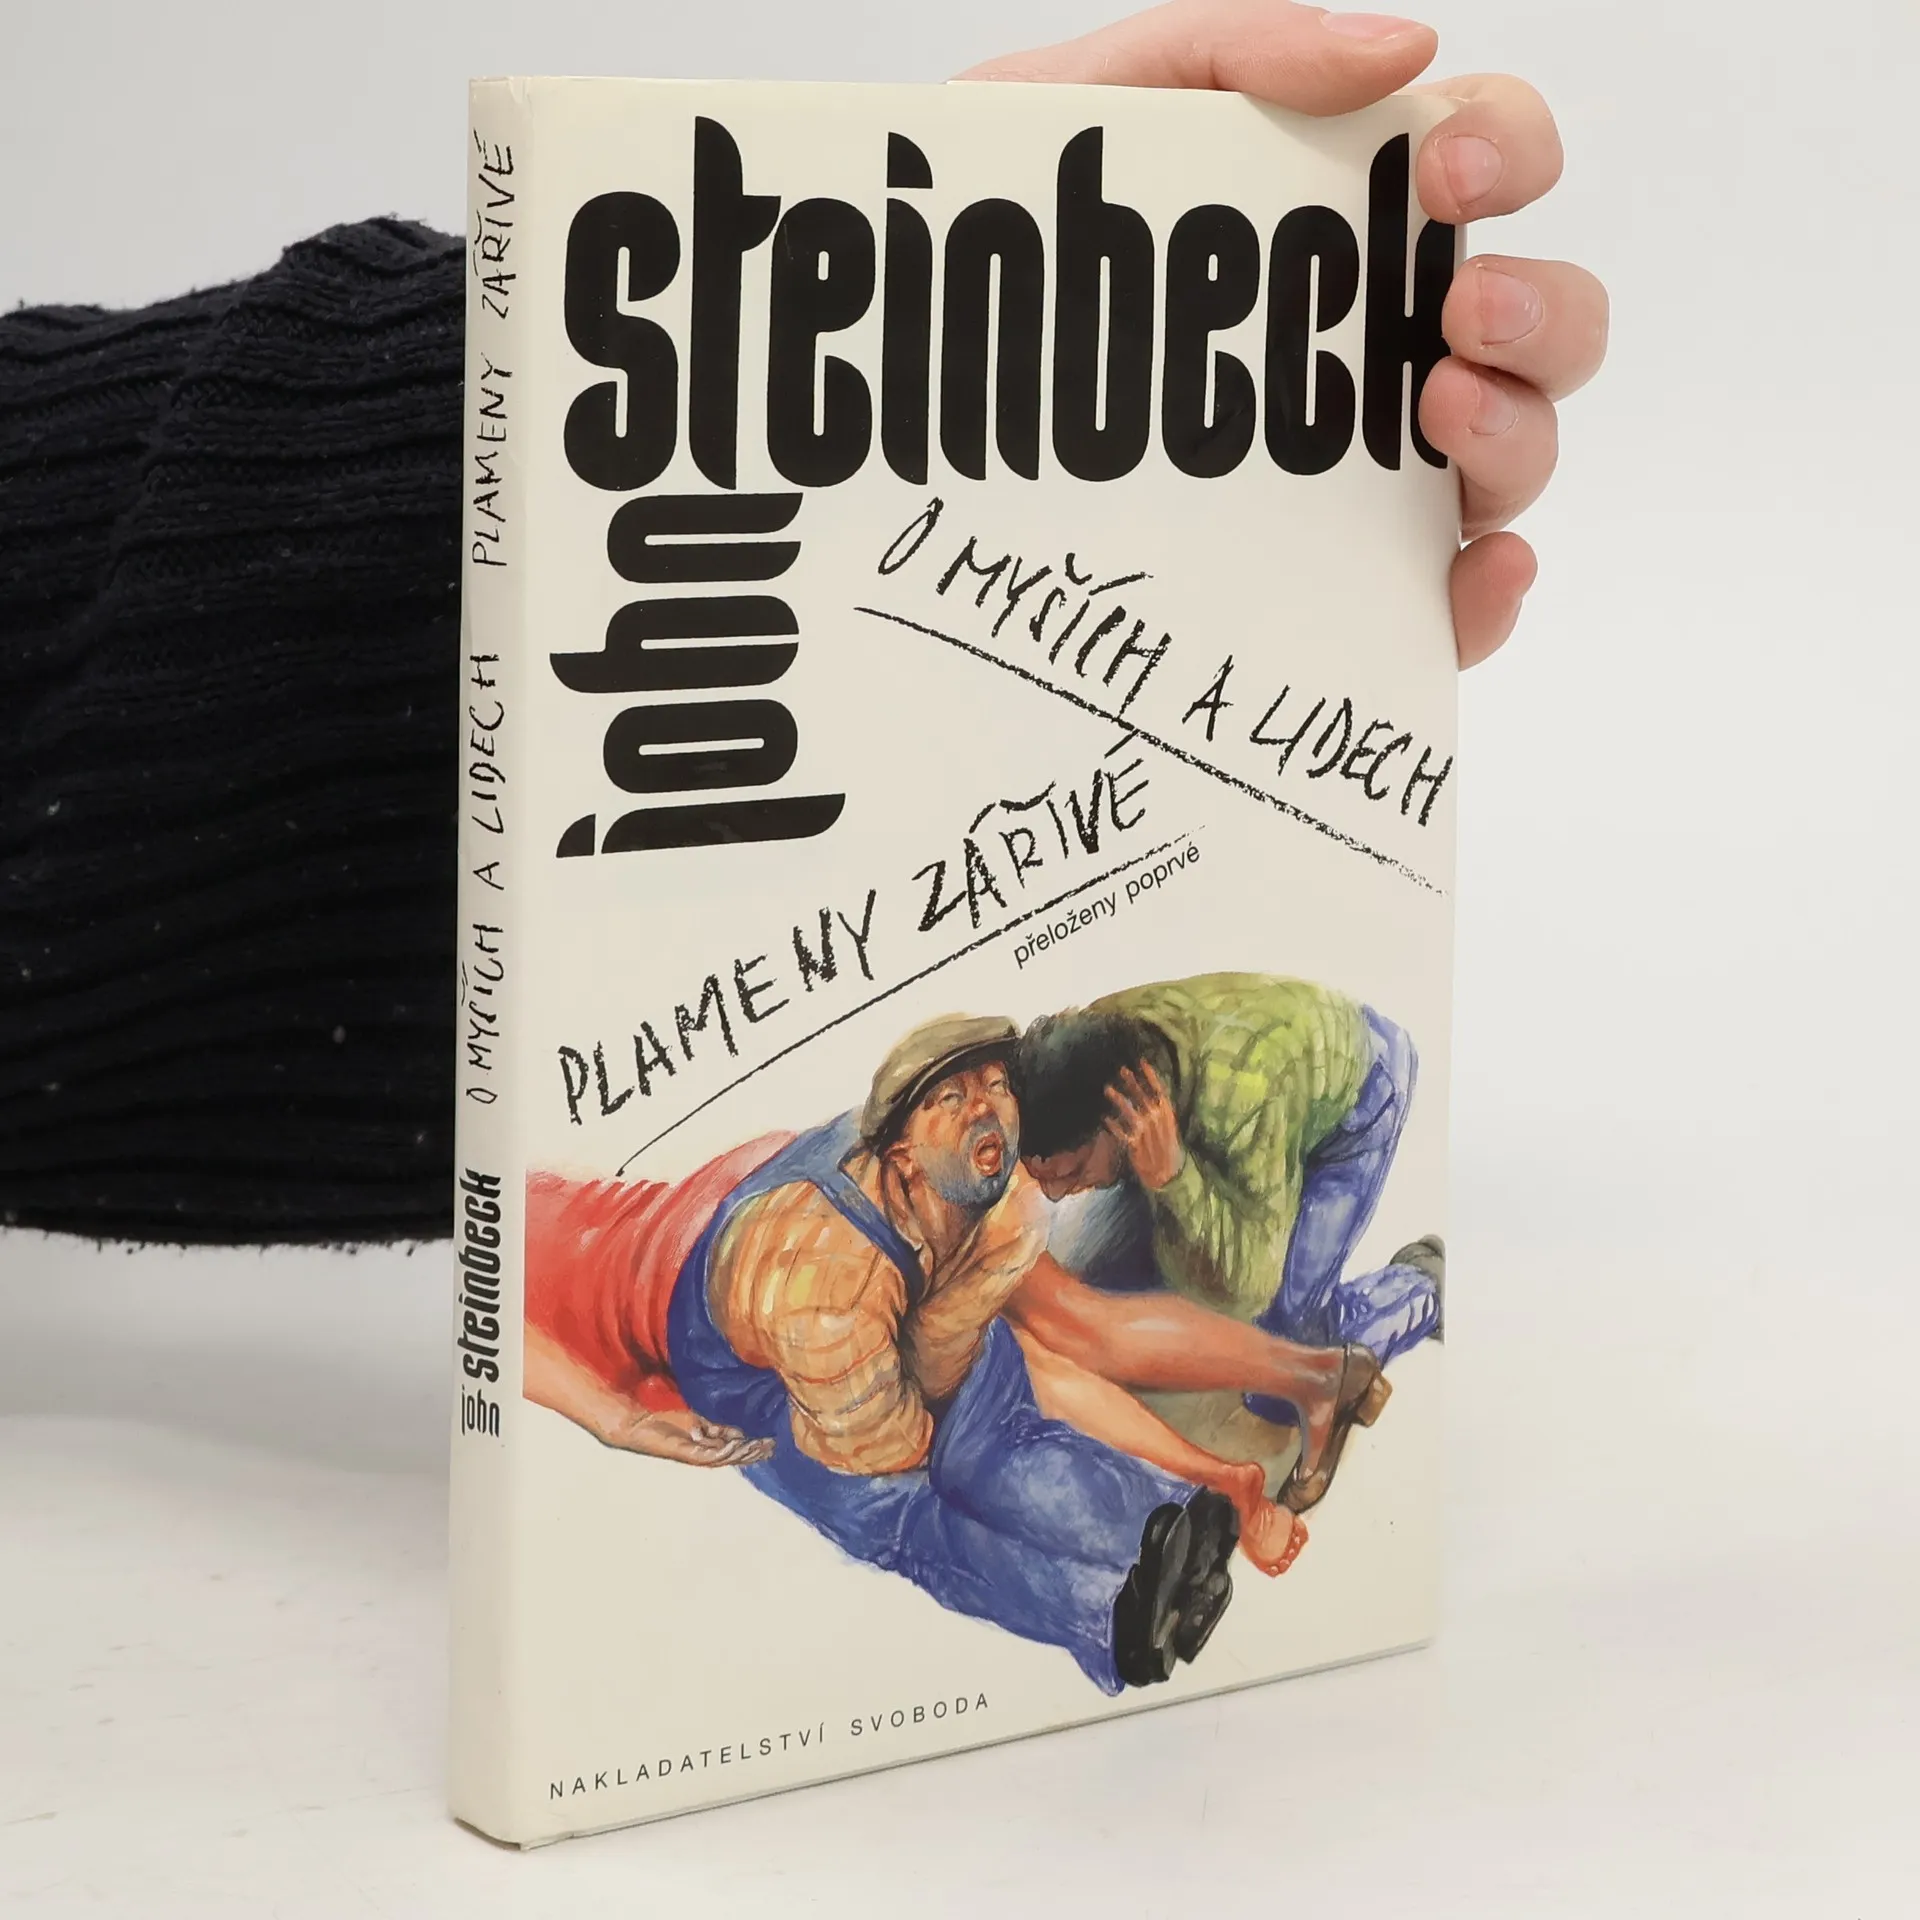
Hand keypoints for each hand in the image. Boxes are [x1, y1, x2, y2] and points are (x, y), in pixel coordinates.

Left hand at [602, 1406, 774, 1467]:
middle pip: (733, 1457)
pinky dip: (723, 1450)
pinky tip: (736, 1443)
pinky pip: (708, 1454)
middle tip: (771, 1447)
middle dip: (753, 1453)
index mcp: (707, 1448)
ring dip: (743, 1452)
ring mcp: (694, 1455)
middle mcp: (703, 1455)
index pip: (736, 1451)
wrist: (639, 1425)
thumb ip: (717, 1429)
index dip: (753, 1449)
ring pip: (724, 1458)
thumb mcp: (698, 1423)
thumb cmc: (665, 1424)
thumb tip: (740, 1434)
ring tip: (758, 1445)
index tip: (772, 1443)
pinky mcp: (685, 1453)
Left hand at [961, 1, 1608, 667]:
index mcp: (1344, 224)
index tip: (1442, 171)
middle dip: (1537, 311)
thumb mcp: (1082, 107)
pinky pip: (1449, 605)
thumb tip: (1403, 50)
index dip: (1508, 148)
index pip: (1490, 163)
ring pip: (1515, 456)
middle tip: (1453, 311)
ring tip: (1435, 414)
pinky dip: (1489, 592)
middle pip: (1545, 324)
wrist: (877, 392)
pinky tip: (1474, 569)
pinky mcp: (1336, 595)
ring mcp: (1368, 478)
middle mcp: (1378, 349)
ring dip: (1515, 432)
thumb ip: (1230, 49)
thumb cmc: (993, 248)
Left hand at [1105, 1063, 1184, 1189]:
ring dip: (1118, 1099)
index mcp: (1167, 1114)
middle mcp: (1156, 1120)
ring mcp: (1145, 1132)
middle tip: (1121, 1069)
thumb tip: (1149, 1094)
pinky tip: (1105, 1118)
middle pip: (1142, 1097)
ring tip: (1107, 1088)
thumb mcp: (1168, 1126)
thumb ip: (1158, 1111)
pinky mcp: (1134, 1145)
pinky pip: (1120, 1132)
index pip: (1159, 1090)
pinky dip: (1113, 1125)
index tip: (1141, 1062)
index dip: (1150, 1076)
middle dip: (1132, 1082)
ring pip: (1129, 1112)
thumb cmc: (1166, 1148)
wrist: (1166, 1174)